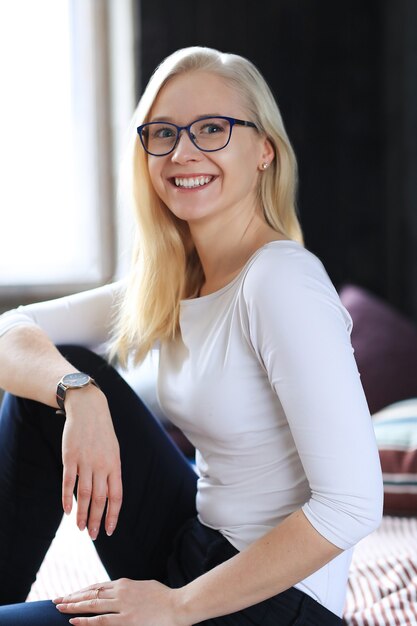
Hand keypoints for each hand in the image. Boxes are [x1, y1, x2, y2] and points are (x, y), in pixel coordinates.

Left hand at [54, 579, 188, 625]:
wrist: (178, 605)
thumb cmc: (164, 597)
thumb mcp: (143, 587)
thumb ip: (129, 590)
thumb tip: (117, 592)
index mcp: (124, 583)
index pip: (97, 586)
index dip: (81, 591)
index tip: (69, 595)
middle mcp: (120, 591)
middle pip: (90, 594)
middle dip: (72, 598)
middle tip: (56, 601)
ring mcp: (123, 605)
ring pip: (92, 604)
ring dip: (74, 607)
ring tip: (59, 609)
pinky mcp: (126, 620)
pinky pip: (101, 620)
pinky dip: (86, 621)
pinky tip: (74, 621)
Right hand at [61, 385, 122, 538]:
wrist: (89, 409)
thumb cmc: (102, 433)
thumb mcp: (113, 451)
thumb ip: (111, 473)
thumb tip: (109, 496)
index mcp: (115, 465)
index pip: (116, 496)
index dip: (113, 515)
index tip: (109, 530)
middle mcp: (101, 465)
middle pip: (100, 499)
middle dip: (97, 520)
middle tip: (93, 535)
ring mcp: (85, 461)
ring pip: (84, 494)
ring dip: (82, 514)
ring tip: (81, 528)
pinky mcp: (70, 457)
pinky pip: (68, 482)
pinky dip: (66, 498)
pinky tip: (67, 510)